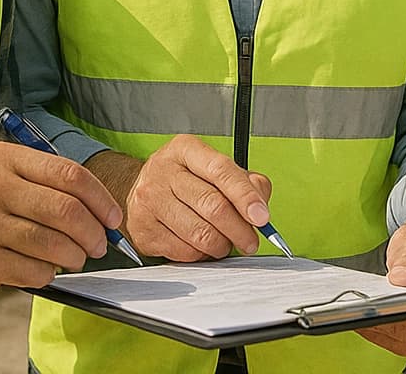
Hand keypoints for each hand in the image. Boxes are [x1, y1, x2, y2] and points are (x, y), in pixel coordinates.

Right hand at [0, 141, 119, 294]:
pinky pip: (34, 271)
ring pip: (54, 244)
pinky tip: (44, 268)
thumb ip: (33, 177)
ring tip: (76, 258)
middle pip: (66, 211)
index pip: (68, 175)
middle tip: (99, 243)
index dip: (100, 198)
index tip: (111, 215)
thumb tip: (87, 202)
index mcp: (0, 159)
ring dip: (75, 256)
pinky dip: (48, 273)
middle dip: (93, 232)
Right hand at [107, 135, 273, 261]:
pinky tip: (204, 247)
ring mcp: (150, 200)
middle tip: (251, 241)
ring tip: (226, 243)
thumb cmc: (186, 181)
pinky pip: (184, 252)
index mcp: (185, 149)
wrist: (143, 193)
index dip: (245, 196)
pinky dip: (202, 255)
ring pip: (200, 233)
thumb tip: (260, 206)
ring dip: (222, 245)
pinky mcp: (143, 229)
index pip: (221, 171)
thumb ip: (245, 181)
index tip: (262, 217)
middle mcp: (164, 171)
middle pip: (213, 206)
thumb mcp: (214, 169)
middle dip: (240, 229)